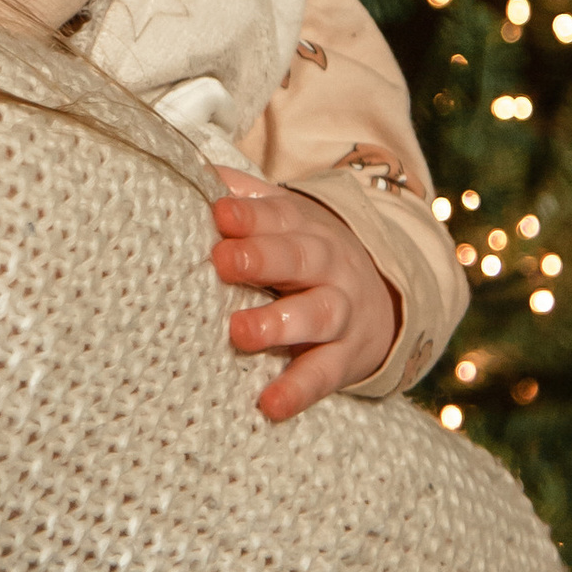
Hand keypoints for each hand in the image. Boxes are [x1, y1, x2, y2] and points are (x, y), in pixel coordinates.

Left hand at [210, 177, 399, 421]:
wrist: (383, 298)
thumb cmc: (304, 255)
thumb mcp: (284, 218)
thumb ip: (242, 194)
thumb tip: (188, 166)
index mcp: (303, 228)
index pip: (278, 216)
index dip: (250, 216)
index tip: (220, 214)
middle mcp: (327, 266)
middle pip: (300, 257)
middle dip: (263, 258)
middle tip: (223, 261)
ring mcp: (341, 313)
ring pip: (317, 314)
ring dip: (279, 323)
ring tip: (239, 333)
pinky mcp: (346, 358)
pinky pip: (324, 374)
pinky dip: (299, 390)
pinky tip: (270, 405)